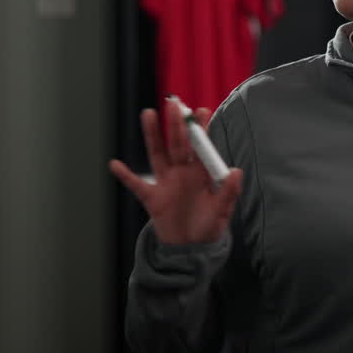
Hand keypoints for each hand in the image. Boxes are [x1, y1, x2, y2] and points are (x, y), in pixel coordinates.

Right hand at [108, 100, 242, 245]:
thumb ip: (229, 192)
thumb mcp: (222, 212)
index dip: (201, 130)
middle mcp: (182, 173)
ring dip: (153, 135)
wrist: (190, 250)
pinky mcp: (152, 198)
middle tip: (175, 103)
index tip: (202, 111)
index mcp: (200, 174)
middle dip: (177, 125)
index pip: (200, 147)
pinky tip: (115, 164)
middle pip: (178, 144)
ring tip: (149, 114)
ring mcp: (166, 183)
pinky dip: (125, 176)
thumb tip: (237, 171)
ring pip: (158, 154)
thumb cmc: (207, 227)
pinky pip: (136, 185)